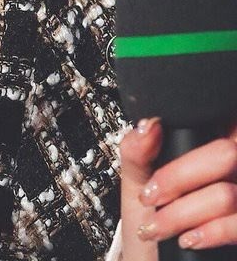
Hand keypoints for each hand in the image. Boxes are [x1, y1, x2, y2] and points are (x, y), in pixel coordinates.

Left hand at [120, 116, 236, 256]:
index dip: (190, 134)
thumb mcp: (137, 182)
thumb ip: (137, 150)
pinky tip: (187, 239)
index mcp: (208, 152)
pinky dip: (209, 232)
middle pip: (226, 153)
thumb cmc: (150, 220)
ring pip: (227, 194)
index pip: (216, 125)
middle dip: (179, 177)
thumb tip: (148, 125)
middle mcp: (232, 173)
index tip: (152, 144)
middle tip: (150, 196)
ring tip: (157, 227)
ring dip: (182, 214)